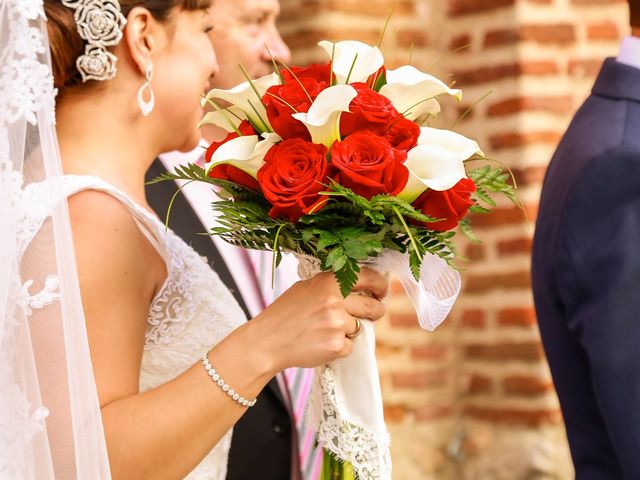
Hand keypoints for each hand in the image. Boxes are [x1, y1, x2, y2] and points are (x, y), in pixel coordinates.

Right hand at [248, 267, 388, 371]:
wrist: (267, 341)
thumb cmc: (285, 314)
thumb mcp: (306, 288)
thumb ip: (332, 285)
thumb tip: (361, 285)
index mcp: (329, 281)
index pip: (368, 278)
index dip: (380, 285)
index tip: (382, 291)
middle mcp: (335, 300)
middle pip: (373, 307)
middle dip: (376, 311)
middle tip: (372, 313)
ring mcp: (337, 324)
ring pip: (359, 329)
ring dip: (348, 331)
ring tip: (324, 330)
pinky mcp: (336, 346)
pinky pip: (349, 347)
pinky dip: (339, 348)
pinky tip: (320, 343)